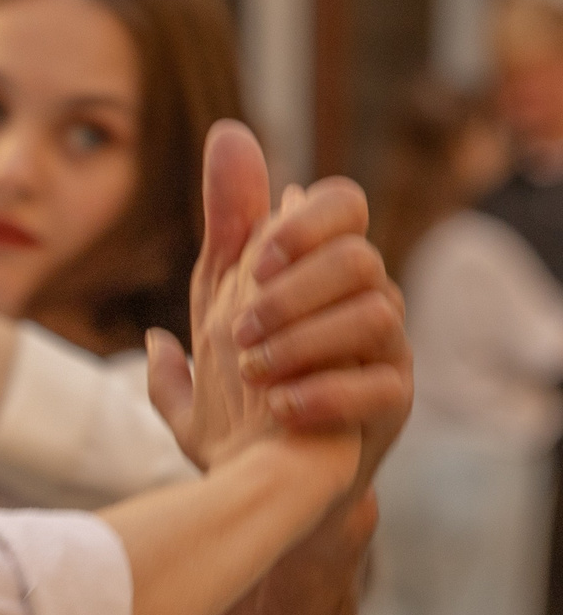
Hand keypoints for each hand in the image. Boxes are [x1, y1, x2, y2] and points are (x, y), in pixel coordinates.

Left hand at [147, 122, 408, 493]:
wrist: (262, 484)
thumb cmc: (243, 388)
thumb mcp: (221, 306)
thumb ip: (227, 228)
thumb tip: (228, 131)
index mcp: (319, 272)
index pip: (343, 205)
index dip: (306, 222)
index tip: (255, 261)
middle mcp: (363, 300)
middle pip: (361, 257)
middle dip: (293, 291)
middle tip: (239, 331)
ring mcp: (386, 352)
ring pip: (379, 312)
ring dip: (305, 340)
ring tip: (253, 372)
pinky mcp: (393, 406)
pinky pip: (382, 384)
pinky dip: (324, 392)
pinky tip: (278, 408)